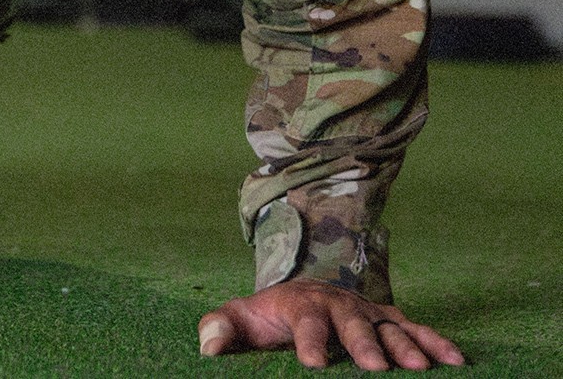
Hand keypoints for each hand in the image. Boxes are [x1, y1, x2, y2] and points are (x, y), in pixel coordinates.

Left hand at [198, 278, 464, 370]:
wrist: (296, 295)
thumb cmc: (266, 317)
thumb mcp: (239, 319)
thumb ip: (220, 328)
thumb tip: (207, 345)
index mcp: (299, 303)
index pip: (305, 321)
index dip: (310, 340)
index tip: (314, 364)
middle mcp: (337, 304)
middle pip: (352, 322)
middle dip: (364, 343)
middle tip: (376, 367)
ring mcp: (365, 311)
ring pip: (388, 326)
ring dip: (405, 345)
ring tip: (420, 368)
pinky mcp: (387, 320)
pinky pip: (414, 329)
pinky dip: (434, 342)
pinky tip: (455, 360)